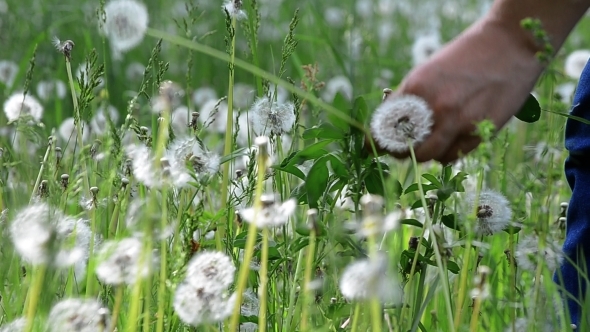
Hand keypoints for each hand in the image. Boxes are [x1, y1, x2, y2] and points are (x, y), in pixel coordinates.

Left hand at [371, 16, 544, 163]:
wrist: (511, 45)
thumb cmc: (466, 56)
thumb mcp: (429, 70)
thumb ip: (410, 97)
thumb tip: (390, 123)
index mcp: (417, 87)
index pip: (385, 126)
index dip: (376, 142)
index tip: (371, 148)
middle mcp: (435, 107)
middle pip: (405, 148)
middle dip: (399, 151)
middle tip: (399, 149)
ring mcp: (458, 122)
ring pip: (428, 156)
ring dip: (423, 154)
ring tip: (425, 145)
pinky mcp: (480, 132)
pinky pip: (453, 156)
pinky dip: (446, 153)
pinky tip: (448, 142)